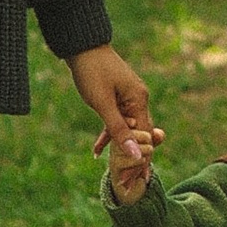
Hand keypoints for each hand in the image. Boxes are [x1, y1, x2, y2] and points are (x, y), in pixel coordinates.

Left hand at [71, 43, 161, 191]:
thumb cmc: (92, 71)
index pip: (146, 136)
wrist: (81, 45)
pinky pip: (116, 120)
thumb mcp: (102, 104)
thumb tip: (135, 153)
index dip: (140, 159)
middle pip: (139, 134)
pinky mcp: (116, 96)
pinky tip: (97, 150)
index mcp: (139, 100)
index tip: (131, 180)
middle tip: (122, 181)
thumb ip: (118, 129)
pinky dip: (109, 134)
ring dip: (118, 147)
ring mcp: (128, 97)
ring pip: (127, 129)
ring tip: (111, 170)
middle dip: (131, 157)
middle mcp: (138, 99)